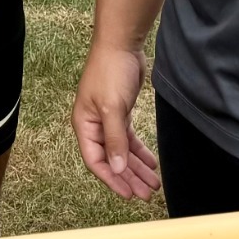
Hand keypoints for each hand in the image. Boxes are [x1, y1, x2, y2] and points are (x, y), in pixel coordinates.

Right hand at [72, 44, 161, 199]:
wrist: (121, 45)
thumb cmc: (110, 72)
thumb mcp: (112, 108)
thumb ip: (115, 139)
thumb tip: (117, 169)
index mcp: (84, 125)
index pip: (96, 161)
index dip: (112, 179)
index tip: (129, 194)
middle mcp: (94, 126)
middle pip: (111, 160)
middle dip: (129, 178)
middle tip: (147, 194)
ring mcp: (107, 120)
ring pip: (122, 151)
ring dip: (137, 168)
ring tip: (153, 183)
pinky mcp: (121, 114)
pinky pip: (129, 139)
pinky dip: (140, 152)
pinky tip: (151, 163)